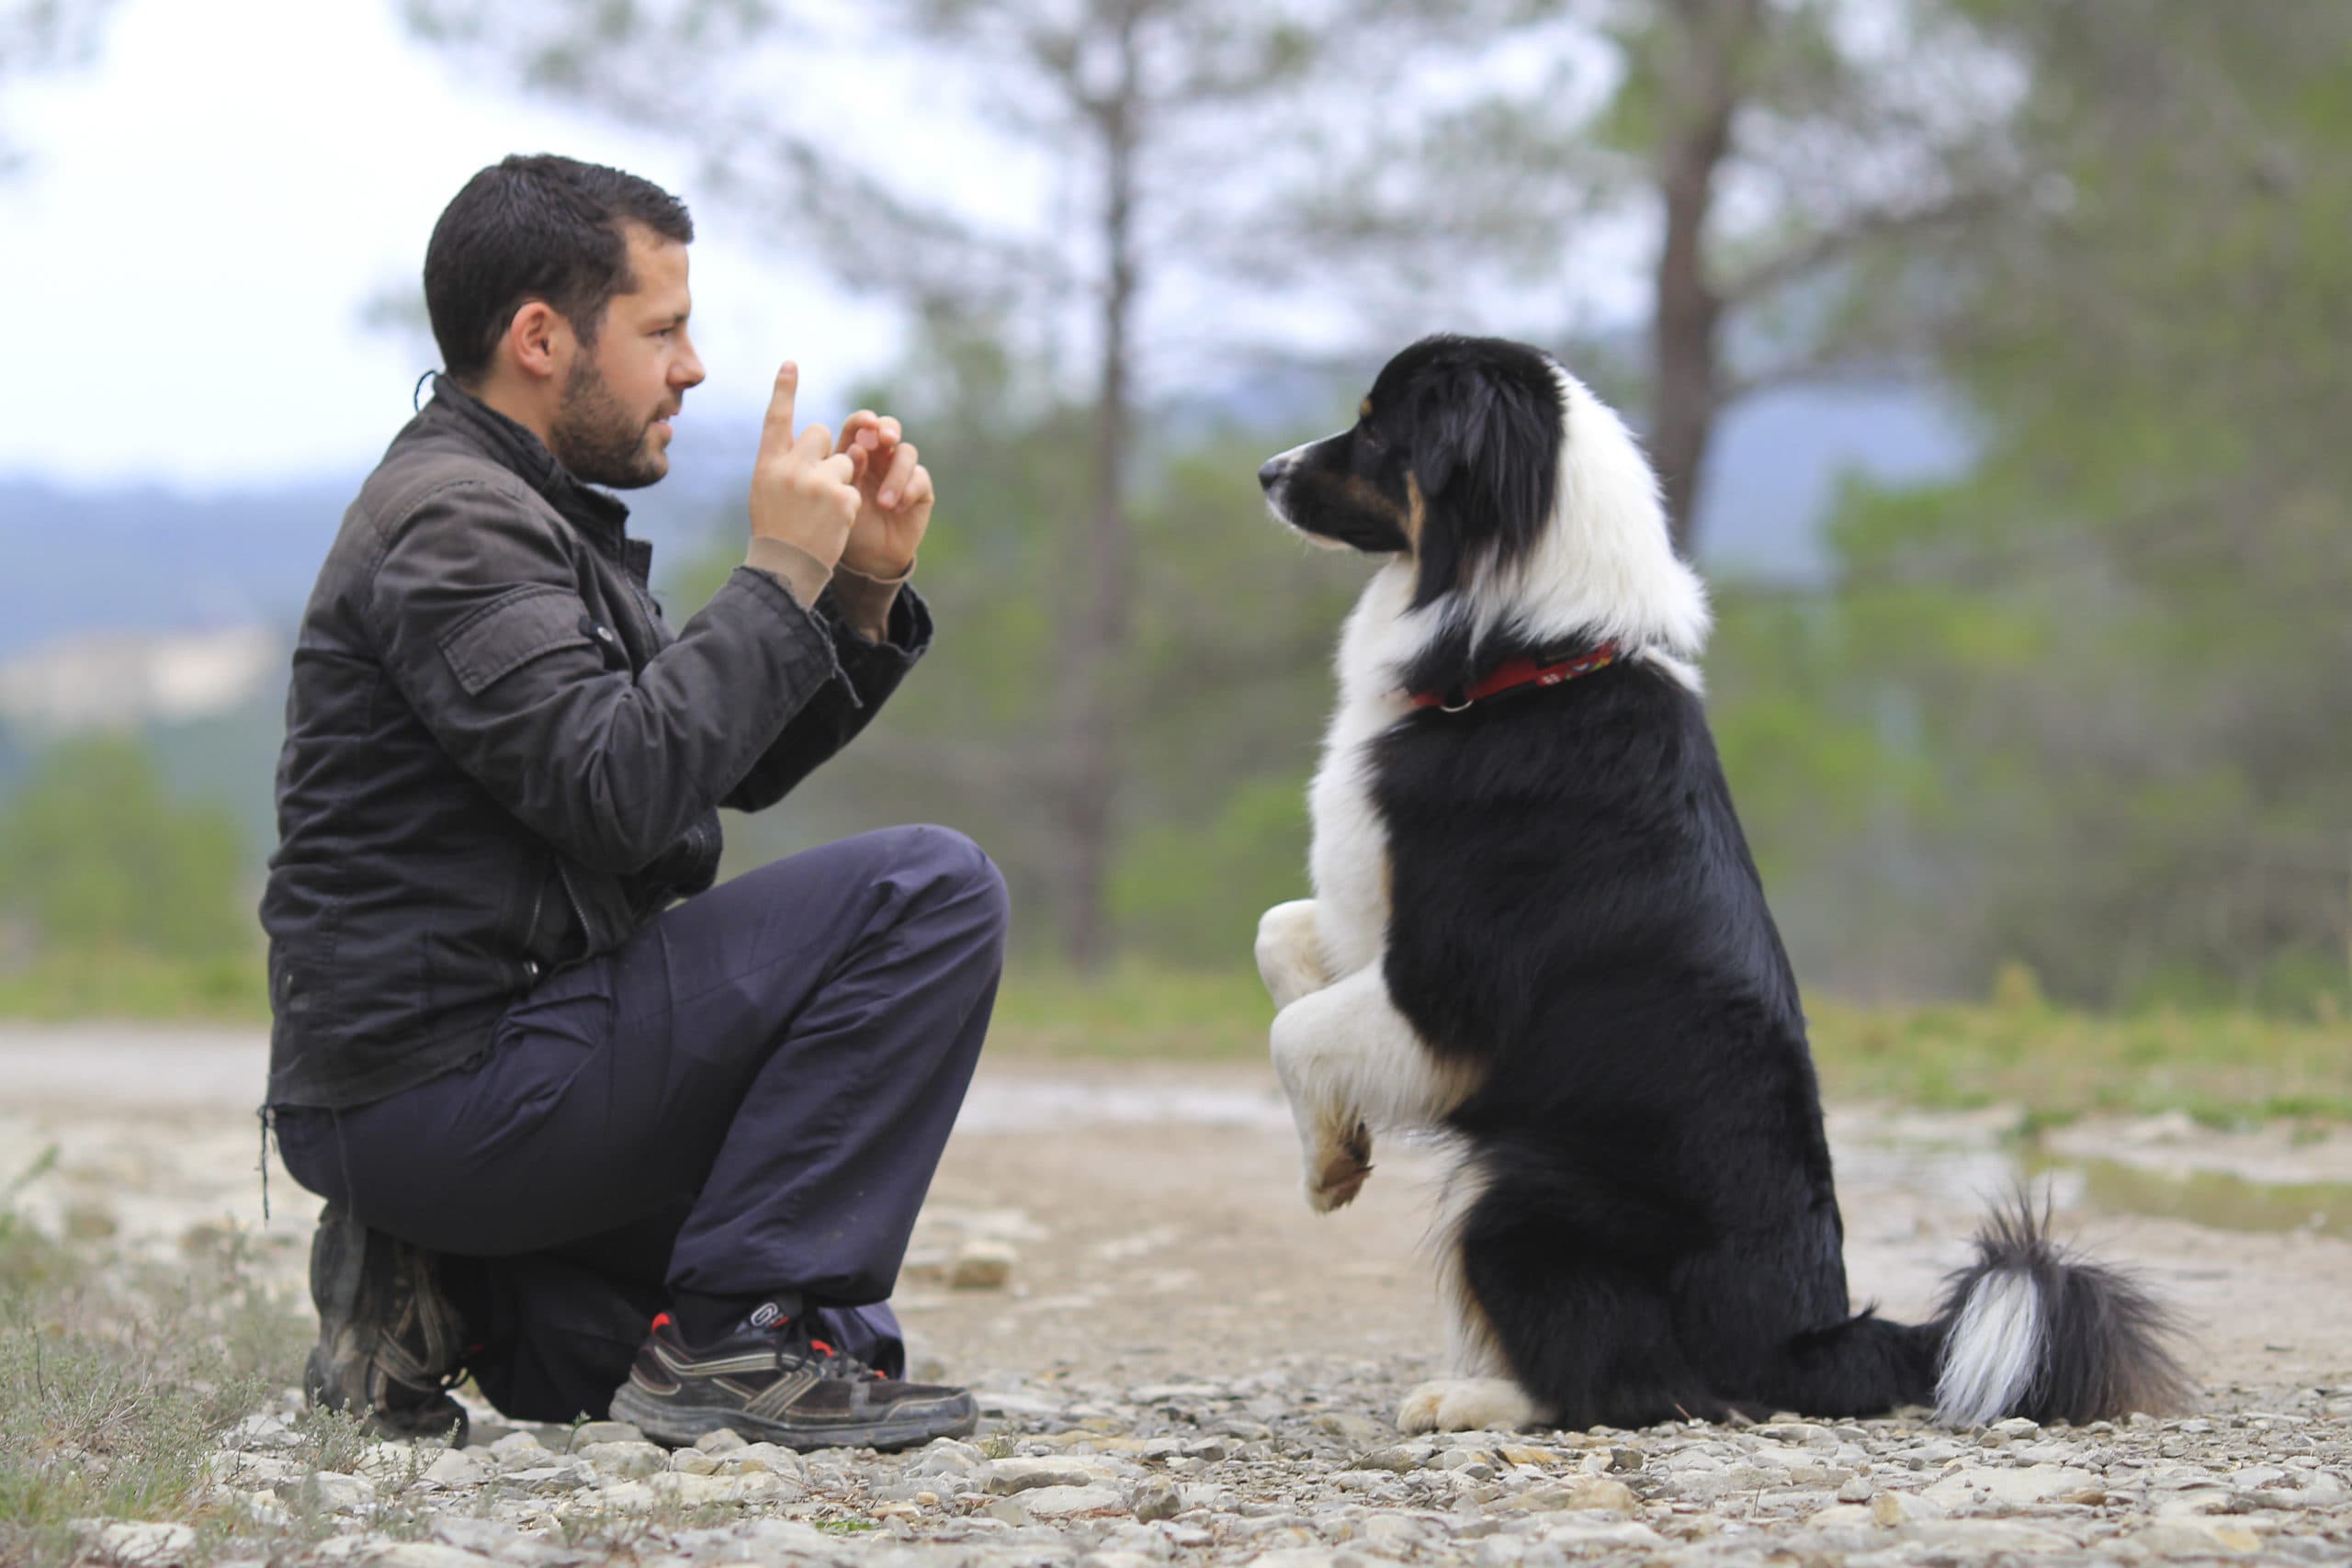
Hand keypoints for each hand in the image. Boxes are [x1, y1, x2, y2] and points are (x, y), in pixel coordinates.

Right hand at [748, 363, 862, 569]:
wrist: (785, 568)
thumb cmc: (775, 530)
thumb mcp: (766, 491)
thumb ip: (783, 463)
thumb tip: (809, 440)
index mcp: (768, 463)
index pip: (776, 418)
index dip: (784, 390)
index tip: (791, 364)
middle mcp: (790, 466)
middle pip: (821, 432)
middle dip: (825, 451)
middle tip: (815, 483)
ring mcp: (817, 481)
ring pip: (845, 461)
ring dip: (840, 481)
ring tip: (822, 510)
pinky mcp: (841, 497)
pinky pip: (854, 489)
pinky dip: (848, 506)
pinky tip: (832, 524)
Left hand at [833, 408, 932, 577]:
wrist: (868, 558)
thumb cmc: (846, 525)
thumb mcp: (840, 497)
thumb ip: (847, 471)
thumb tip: (859, 448)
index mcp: (855, 454)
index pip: (859, 427)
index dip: (864, 420)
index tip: (866, 424)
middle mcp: (879, 458)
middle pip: (889, 428)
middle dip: (888, 430)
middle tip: (886, 439)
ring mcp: (901, 472)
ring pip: (906, 453)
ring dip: (896, 475)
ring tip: (884, 503)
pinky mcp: (920, 488)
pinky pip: (920, 478)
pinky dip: (908, 491)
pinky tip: (896, 509)